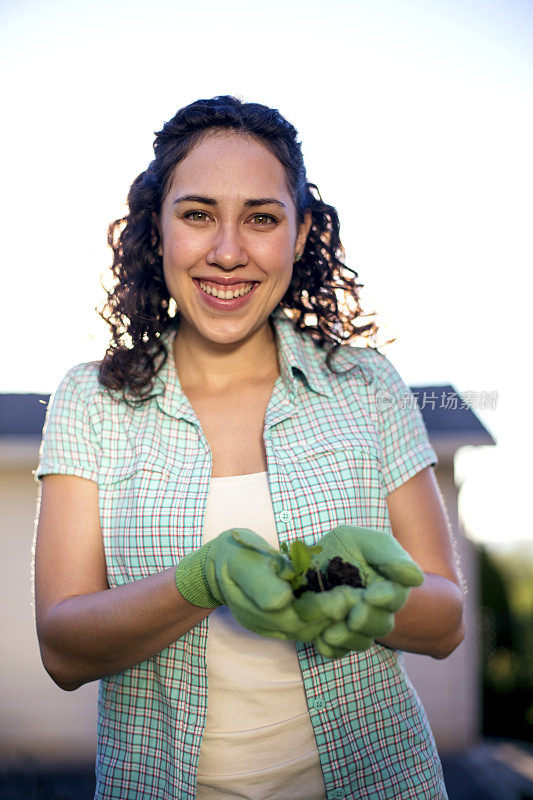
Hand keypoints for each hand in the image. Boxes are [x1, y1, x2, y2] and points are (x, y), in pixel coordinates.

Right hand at [175, 528, 354, 641]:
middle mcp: (268, 624)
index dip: (324, 609)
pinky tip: (344, 605)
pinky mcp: (280, 622)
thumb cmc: (234, 555)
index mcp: (260, 608)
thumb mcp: (243, 561)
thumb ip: (261, 583)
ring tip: (359, 602)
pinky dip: (325, 619)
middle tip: (362, 599)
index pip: (298, 617)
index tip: (348, 596)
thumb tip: (282, 602)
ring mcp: (273, 626)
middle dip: (335, 615)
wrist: (218, 566)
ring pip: (310, 630)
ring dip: (334, 620)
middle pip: (308, 628)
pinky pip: (306, 626)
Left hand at [310, 524, 423, 658]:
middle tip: (353, 616)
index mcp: (388, 588)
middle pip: (381, 625)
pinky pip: (336, 650)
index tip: (371, 595)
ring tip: (331, 633)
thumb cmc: (351, 546)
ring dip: (347, 638)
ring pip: (360, 641)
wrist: (319, 556)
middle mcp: (376, 611)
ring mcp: (355, 625)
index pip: (394, 597)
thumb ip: (392, 558)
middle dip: (367, 621)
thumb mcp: (369, 543)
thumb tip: (416, 579)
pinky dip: (330, 648)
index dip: (385, 598)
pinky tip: (321, 640)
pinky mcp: (333, 633)